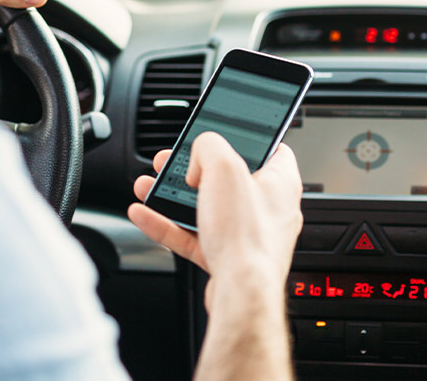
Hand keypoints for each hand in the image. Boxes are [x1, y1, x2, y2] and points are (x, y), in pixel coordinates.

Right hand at [128, 133, 303, 307]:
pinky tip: (145, 215)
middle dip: (192, 168)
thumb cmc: (247, 238)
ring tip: (148, 185)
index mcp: (280, 181)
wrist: (241, 295)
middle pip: (227, 177)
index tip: (220, 131)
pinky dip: (169, 225)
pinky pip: (194, 235)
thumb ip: (209, 145)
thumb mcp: (224, 168)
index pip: (269, 146)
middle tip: (171, 162)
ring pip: (206, 207)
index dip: (243, 135)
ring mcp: (247, 234)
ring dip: (173, 196)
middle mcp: (268, 208)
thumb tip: (199, 152)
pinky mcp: (227, 257)